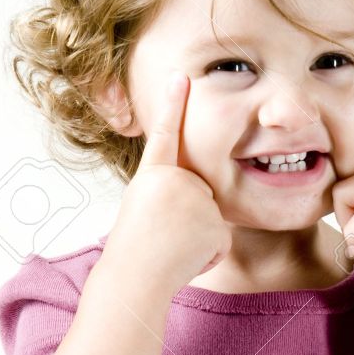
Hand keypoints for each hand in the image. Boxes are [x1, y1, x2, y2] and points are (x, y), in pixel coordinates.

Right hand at [102, 71, 232, 295]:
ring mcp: (198, 200)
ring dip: (196, 239)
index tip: (181, 76)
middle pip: (199, 193)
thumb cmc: (134, 249)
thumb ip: (168, 192)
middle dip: (188, 218)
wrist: (134, 278)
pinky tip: (186, 260)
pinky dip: (207, 256)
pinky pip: (219, 242)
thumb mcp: (143, 208)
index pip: (167, 133)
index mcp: (153, 175)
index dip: (173, 104)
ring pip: (210, 219)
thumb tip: (195, 195)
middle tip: (161, 235)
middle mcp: (177, 180)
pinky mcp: (215, 224)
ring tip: (170, 247)